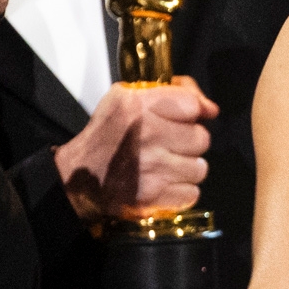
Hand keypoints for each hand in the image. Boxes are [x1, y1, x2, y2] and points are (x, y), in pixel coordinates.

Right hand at [54, 77, 217, 221]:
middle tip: (169, 145)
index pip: (192, 105)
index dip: (193, 112)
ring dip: (186, 168)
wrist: (79, 177)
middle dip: (189, 142)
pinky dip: (180, 191)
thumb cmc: (108, 135)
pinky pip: (191, 193)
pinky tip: (163, 183)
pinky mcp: (153, 196)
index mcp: (139, 106)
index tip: (186, 119)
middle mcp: (147, 135)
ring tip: (166, 165)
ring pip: (199, 167)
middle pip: (201, 138)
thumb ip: (172, 91)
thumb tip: (210, 108)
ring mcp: (152, 168)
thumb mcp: (126, 97)